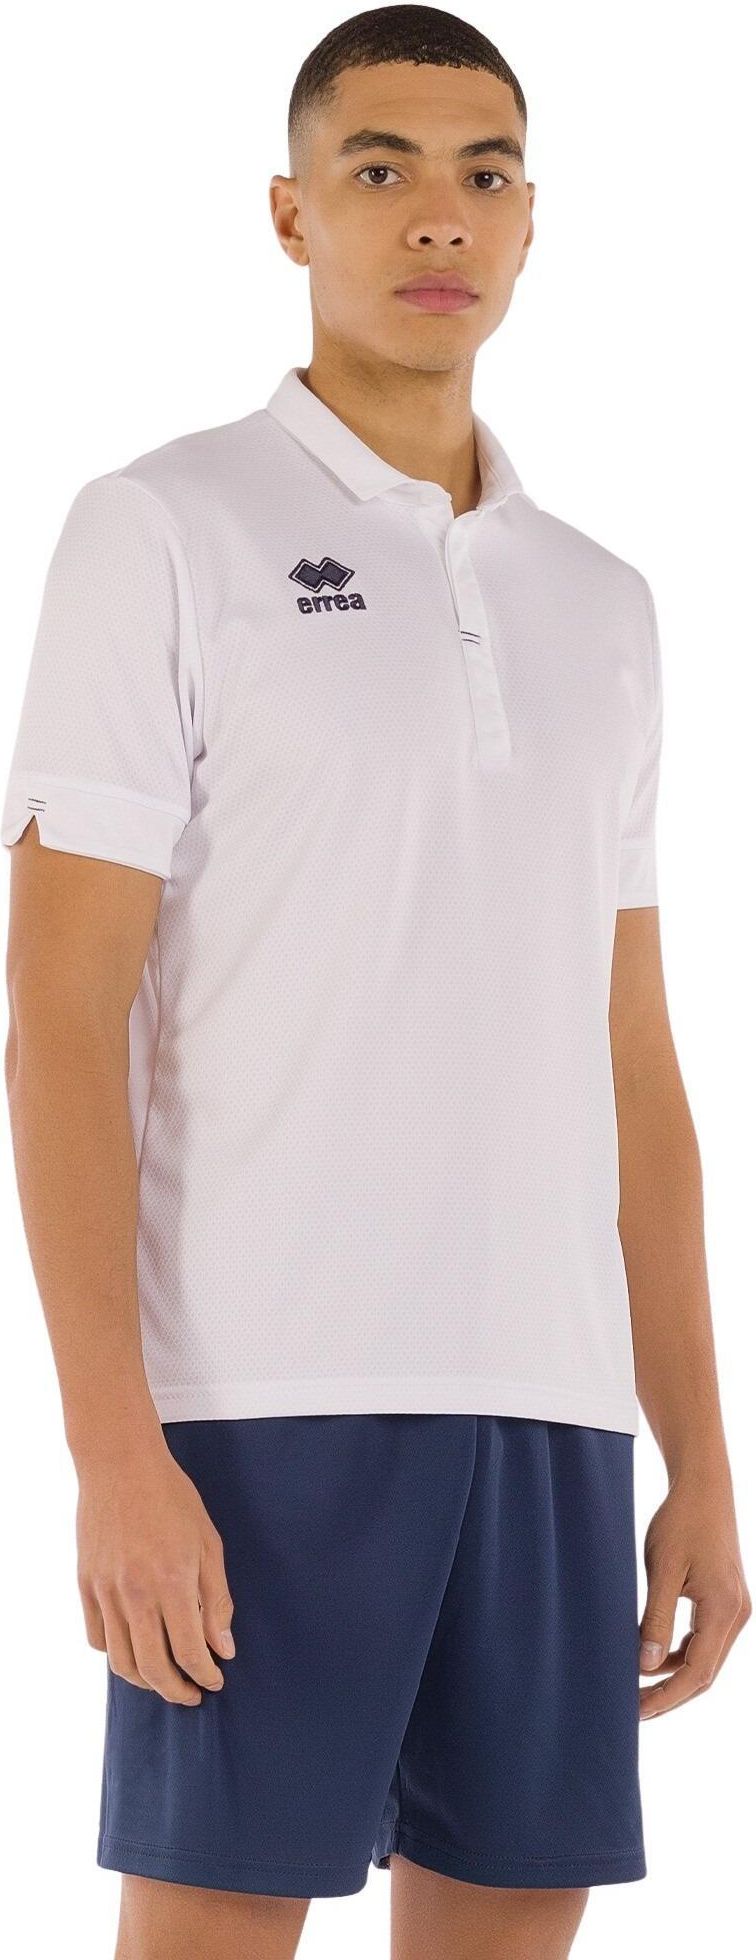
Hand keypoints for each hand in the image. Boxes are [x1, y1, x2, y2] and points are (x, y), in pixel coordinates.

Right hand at [75, 1434, 235, 1704]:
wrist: (121, 1465)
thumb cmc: (172, 1498)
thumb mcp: (209, 1543)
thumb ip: (218, 1600)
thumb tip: (224, 1649)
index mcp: (173, 1582)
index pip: (190, 1652)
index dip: (206, 1675)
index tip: (216, 1680)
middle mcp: (136, 1593)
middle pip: (154, 1668)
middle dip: (177, 1690)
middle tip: (192, 1694)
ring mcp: (106, 1592)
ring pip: (122, 1661)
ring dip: (145, 1680)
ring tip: (164, 1679)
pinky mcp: (86, 1585)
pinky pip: (98, 1638)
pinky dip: (116, 1655)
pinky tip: (135, 1650)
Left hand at [638, 1459, 750, 1718]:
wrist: (703, 1487)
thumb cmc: (680, 1521)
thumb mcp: (663, 1568)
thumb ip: (655, 1618)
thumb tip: (646, 1666)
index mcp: (724, 1610)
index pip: (697, 1673)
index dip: (666, 1697)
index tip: (636, 1711)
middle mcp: (737, 1614)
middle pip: (705, 1674)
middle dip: (670, 1695)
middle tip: (633, 1709)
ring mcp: (735, 1609)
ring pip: (706, 1660)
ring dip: (676, 1678)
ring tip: (640, 1690)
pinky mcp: (727, 1601)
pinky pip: (706, 1641)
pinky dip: (682, 1655)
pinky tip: (656, 1658)